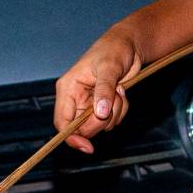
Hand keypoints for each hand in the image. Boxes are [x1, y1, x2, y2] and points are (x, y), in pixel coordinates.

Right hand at [54, 30, 141, 151]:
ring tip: (118, 90)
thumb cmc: (115, 50)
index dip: (72, 138)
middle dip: (103, 119)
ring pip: (100, 125)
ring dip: (115, 112)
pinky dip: (121, 110)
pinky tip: (121, 92)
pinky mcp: (103, 104)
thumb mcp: (109, 68)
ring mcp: (90, 103)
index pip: (62, 122)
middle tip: (115, 99)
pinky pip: (112, 119)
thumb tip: (100, 114)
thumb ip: (104, 91)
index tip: (88, 147)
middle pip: (84, 128)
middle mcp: (75, 99)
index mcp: (67, 89)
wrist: (130, 45)